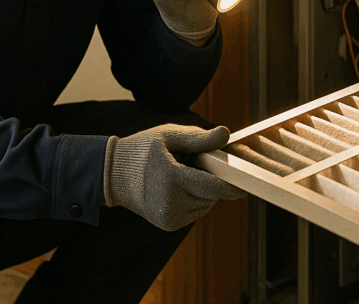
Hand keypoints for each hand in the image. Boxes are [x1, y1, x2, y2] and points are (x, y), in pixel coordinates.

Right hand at [103, 124, 244, 230]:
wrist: (112, 174)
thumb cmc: (141, 149)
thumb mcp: (168, 136)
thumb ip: (199, 138)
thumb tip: (226, 134)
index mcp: (172, 179)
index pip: (214, 187)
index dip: (233, 183)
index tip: (246, 177)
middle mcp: (171, 203)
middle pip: (211, 195)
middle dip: (214, 180)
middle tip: (201, 163)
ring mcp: (169, 217)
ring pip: (205, 204)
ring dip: (204, 190)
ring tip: (185, 173)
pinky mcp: (168, 224)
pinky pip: (195, 211)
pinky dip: (194, 199)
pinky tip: (179, 186)